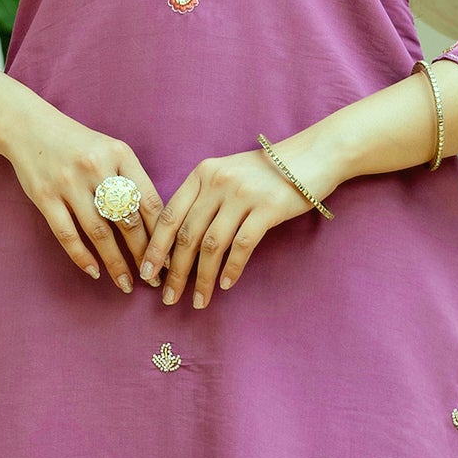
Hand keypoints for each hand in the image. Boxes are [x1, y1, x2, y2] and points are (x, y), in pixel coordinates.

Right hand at [0, 98, 161, 292]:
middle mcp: (96, 168)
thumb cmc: (79, 145)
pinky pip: (67, 234)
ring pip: (99, 232)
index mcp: (120, 154)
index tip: (170, 258)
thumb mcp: (111, 150)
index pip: (149, 201)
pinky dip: (81, 256)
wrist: (30, 128)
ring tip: (126, 283)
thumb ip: (132, 180)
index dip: (162, 234)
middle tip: (152, 279)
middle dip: (143, 254)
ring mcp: (69, 183)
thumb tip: (157, 226)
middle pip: (128, 220)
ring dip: (115, 262)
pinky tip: (94, 271)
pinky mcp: (44, 197)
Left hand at [141, 148, 321, 309]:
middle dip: (175, 271)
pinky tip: (225, 285)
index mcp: (202, 173)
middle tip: (168, 297)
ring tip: (198, 300)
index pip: (169, 214)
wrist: (311, 157)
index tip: (147, 273)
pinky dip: (232, 268)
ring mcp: (243, 195)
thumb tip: (178, 243)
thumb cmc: (265, 173)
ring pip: (212, 245)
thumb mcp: (226, 174)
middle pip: (187, 234)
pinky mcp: (268, 208)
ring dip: (202, 277)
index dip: (155, 247)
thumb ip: (203, 199)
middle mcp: (218, 182)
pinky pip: (242, 245)